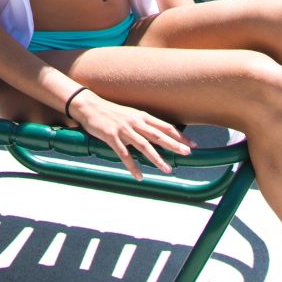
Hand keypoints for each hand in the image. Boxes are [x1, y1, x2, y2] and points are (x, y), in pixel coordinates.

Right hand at [71, 91, 190, 179]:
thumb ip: (144, 124)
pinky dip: (132, 166)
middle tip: (187, 154)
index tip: (192, 145)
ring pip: (144, 145)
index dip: (179, 136)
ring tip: (167, 169)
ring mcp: (123, 129)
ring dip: (156, 158)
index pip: (165, 126)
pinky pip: (124, 154)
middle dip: (174, 145)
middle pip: (158, 135)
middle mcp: (135, 122)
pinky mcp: (111, 137)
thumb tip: (159, 134)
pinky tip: (139, 175)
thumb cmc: (111, 112)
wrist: (89, 106)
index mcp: (141, 116)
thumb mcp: (131, 114)